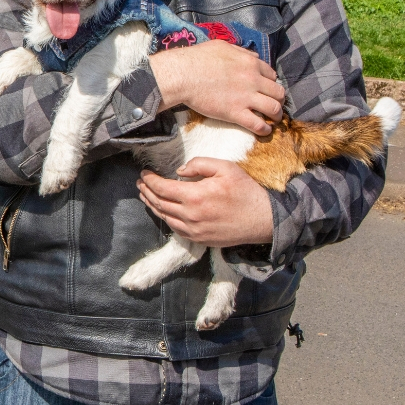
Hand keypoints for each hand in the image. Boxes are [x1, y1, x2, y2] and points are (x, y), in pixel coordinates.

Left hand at [136, 158, 273, 247]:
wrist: (264, 220)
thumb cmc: (246, 192)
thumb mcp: (226, 168)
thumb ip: (200, 164)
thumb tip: (179, 171)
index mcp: (195, 196)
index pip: (161, 188)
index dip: (149, 180)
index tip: (144, 174)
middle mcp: (190, 216)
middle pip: (159, 203)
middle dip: (146, 191)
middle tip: (141, 183)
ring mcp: (194, 231)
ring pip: (164, 217)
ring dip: (152, 205)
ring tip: (146, 195)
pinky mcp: (199, 239)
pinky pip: (175, 228)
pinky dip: (165, 218)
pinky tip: (163, 211)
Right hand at [148, 40, 283, 134]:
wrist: (183, 75)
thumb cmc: (197, 58)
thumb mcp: (223, 46)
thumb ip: (241, 52)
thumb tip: (253, 56)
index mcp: (251, 63)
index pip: (272, 75)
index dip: (271, 83)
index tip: (266, 90)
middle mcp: (253, 80)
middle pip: (278, 92)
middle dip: (278, 100)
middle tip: (273, 105)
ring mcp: (246, 97)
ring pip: (274, 109)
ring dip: (277, 115)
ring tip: (274, 119)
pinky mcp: (235, 113)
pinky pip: (258, 124)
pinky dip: (264, 129)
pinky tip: (264, 131)